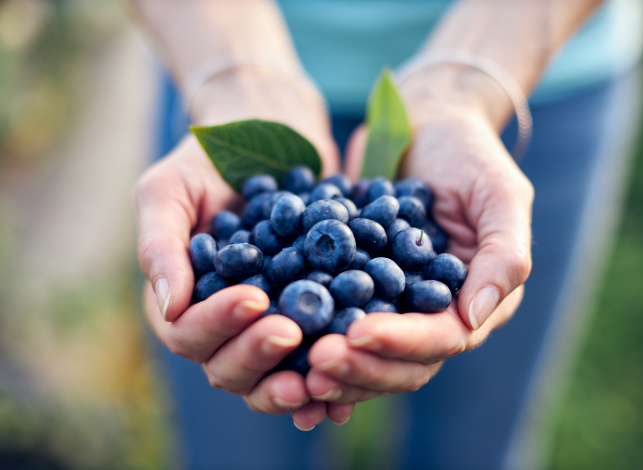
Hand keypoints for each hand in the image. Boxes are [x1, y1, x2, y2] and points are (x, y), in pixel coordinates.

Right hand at [135, 69, 351, 429]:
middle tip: (291, 332)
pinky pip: (314, 357)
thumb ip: (159, 245)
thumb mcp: (170, 190)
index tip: (254, 299)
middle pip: (229, 367)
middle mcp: (221, 324)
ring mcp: (265, 326)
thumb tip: (169, 308)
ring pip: (271, 375)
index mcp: (181, 302)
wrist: (270, 138)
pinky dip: (328, 372)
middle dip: (258, 354)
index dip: (218, 323)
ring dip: (292, 381)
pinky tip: (349, 374)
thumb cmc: (206, 162)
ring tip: (320, 372)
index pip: (188, 333)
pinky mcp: (308, 319)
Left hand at [305, 99, 532, 404]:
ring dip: (330, 363)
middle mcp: (434, 313)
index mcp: (476, 301)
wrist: (425, 124)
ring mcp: (392, 303)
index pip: (442, 338)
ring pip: (363, 352)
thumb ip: (504, 256)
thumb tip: (473, 318)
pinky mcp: (356, 287)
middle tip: (315, 361)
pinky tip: (274, 334)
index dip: (401, 343)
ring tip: (291, 360)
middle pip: (400, 362)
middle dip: (359, 365)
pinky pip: (332, 317)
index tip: (357, 335)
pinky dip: (308, 332)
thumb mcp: (502, 195)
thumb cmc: (471, 153)